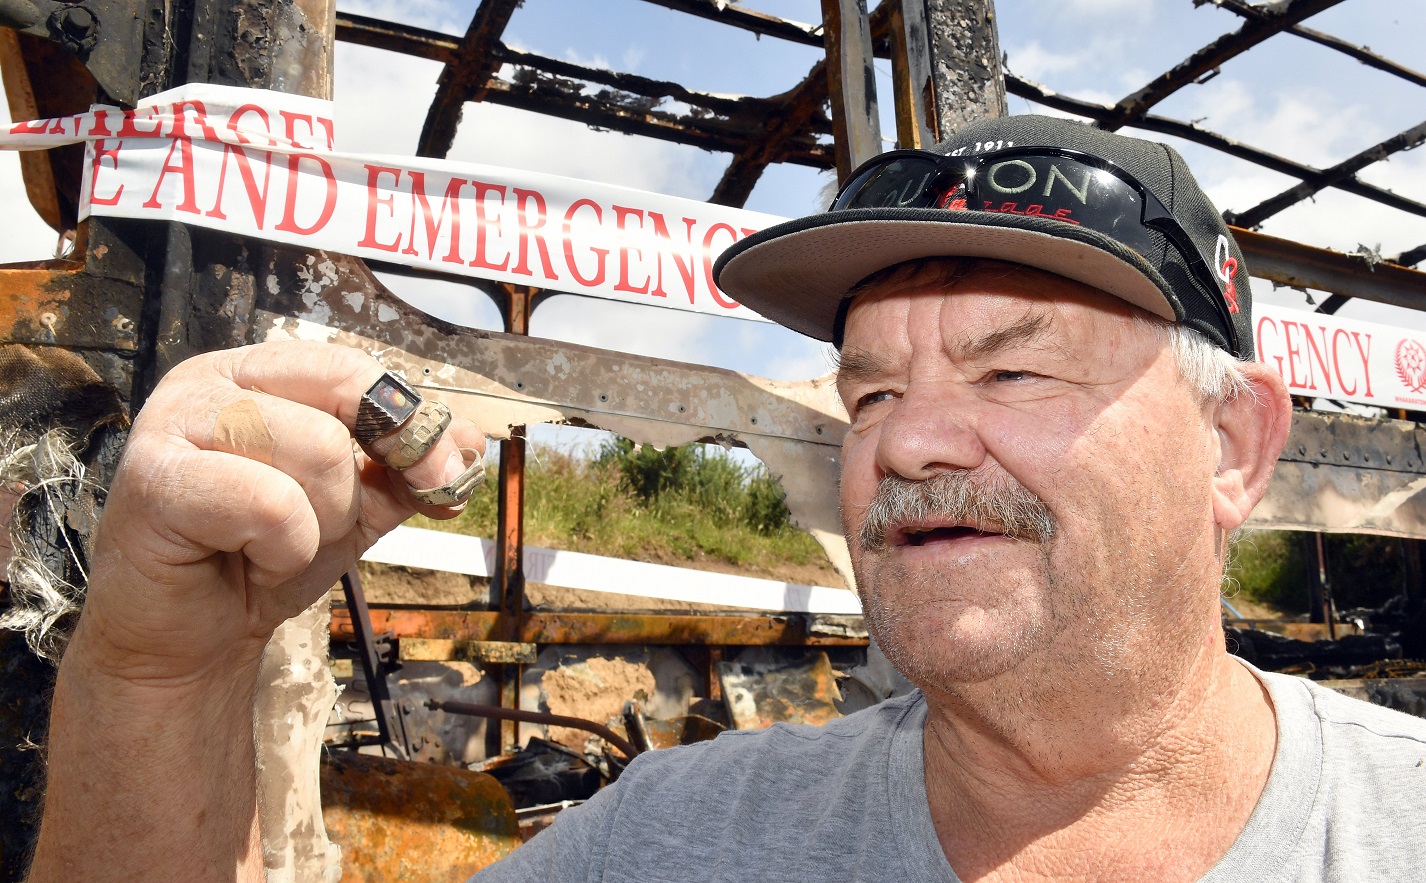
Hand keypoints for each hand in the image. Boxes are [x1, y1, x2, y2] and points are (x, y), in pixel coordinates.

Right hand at [77, 340, 484, 683]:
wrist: (194, 640)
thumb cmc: (263, 560)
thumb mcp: (356, 507)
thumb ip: (408, 469)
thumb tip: (470, 441)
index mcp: (257, 374)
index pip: (352, 367)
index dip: (410, 423)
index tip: (439, 478)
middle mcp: (210, 382)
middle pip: (341, 409)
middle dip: (356, 490)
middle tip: (322, 530)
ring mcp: (172, 423)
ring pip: (317, 452)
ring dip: (319, 525)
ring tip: (274, 547)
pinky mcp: (153, 480)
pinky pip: (271, 505)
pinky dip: (284, 551)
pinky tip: (248, 561)